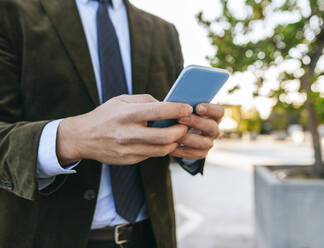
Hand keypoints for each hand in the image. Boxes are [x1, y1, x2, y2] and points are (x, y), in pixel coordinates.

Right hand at [56, 94, 192, 165]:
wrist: (82, 138)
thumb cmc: (105, 115)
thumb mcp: (121, 100)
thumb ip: (145, 100)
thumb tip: (168, 104)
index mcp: (126, 114)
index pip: (159, 111)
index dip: (177, 110)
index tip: (188, 108)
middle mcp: (127, 133)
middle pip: (165, 136)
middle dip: (181, 130)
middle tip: (186, 125)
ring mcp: (128, 149)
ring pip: (162, 150)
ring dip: (174, 142)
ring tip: (177, 133)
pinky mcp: (129, 160)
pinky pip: (152, 155)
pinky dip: (162, 148)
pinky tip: (163, 141)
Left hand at [170, 103, 223, 159]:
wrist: (177, 131)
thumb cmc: (181, 116)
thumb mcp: (184, 109)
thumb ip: (184, 106)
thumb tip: (175, 104)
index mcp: (213, 116)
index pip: (219, 111)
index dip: (211, 109)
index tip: (197, 107)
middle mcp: (214, 129)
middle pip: (212, 127)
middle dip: (196, 123)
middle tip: (180, 119)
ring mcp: (209, 142)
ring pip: (205, 143)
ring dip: (189, 138)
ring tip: (175, 135)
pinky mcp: (201, 153)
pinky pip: (195, 154)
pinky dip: (183, 151)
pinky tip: (172, 146)